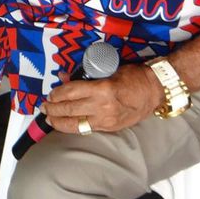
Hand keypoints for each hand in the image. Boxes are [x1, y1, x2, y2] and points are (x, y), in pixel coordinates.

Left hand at [40, 63, 162, 133]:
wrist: (155, 91)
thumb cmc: (134, 76)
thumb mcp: (108, 69)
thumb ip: (86, 76)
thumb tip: (65, 76)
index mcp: (102, 89)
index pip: (71, 92)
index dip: (57, 94)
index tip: (50, 94)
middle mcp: (102, 107)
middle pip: (70, 110)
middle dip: (54, 109)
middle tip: (44, 107)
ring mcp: (106, 120)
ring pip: (76, 124)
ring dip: (60, 122)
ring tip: (49, 119)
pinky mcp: (110, 128)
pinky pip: (87, 129)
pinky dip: (74, 127)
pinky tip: (66, 125)